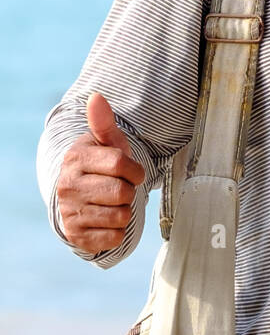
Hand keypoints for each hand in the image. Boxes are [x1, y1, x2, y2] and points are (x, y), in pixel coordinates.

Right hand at [56, 92, 145, 253]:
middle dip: (129, 191)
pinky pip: (115, 237)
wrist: (79, 199)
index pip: (121, 163)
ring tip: (112, 203)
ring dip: (125, 211)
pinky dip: (118, 231)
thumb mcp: (105, 143)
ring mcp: (70, 213)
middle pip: (123, 192)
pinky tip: (107, 220)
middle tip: (118, 189)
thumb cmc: (100, 166)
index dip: (135, 169)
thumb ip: (104, 122)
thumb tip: (97, 97)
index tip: (131, 172)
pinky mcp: (77, 236)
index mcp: (76, 160)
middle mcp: (68, 186)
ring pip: (121, 215)